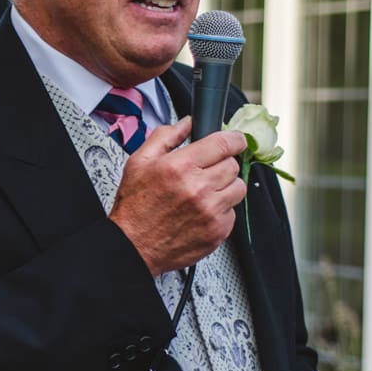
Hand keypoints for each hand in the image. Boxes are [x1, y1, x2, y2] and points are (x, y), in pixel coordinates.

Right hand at [109, 117, 246, 275]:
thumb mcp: (139, 162)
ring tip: (206, 192)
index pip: (224, 143)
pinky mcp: (218, 231)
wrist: (132, 247)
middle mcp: (199, 189)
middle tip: (208, 171)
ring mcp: (211, 212)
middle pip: (233, 165)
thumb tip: (186, 123)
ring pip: (238, 188)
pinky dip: (221, 210)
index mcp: (181, 167)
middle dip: (223, 164)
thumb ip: (165, 137)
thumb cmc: (135, 208)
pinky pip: (233, 213)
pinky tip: (202, 211)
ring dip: (226, 187)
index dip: (235, 139)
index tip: (236, 140)